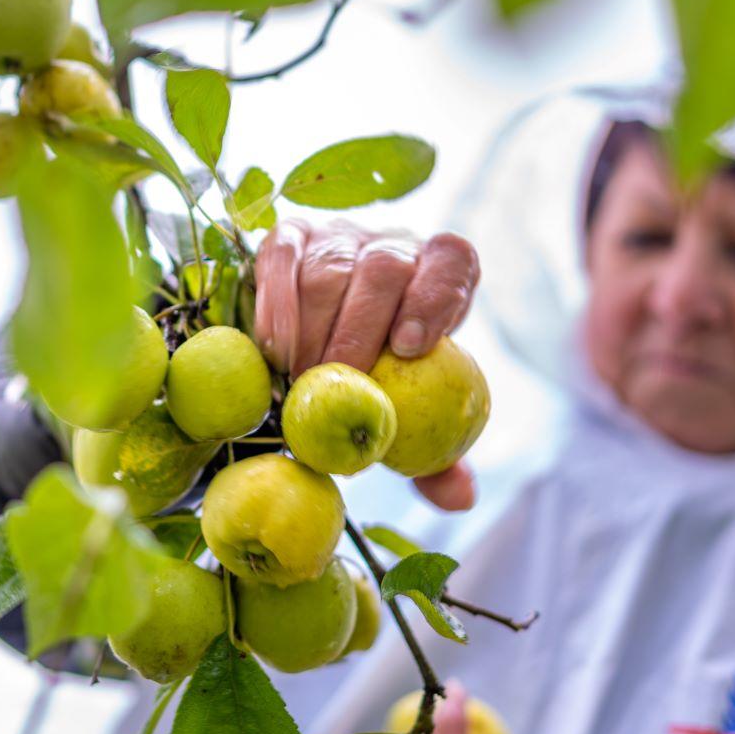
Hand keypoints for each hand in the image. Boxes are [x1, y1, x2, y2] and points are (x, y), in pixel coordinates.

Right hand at [254, 220, 481, 510]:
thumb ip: (439, 452)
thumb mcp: (417, 411)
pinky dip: (275, 305)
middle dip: (357, 328)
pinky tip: (274, 351)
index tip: (409, 347)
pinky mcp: (292, 237)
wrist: (332, 332)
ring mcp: (342, 235)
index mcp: (444, 271)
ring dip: (312, 326)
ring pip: (329, 264)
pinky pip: (280, 259)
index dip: (434, 298)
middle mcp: (397, 244)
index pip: (451, 262)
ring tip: (302, 380)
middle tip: (336, 383)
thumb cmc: (386, 379)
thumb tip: (459, 498)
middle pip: (384, 268)